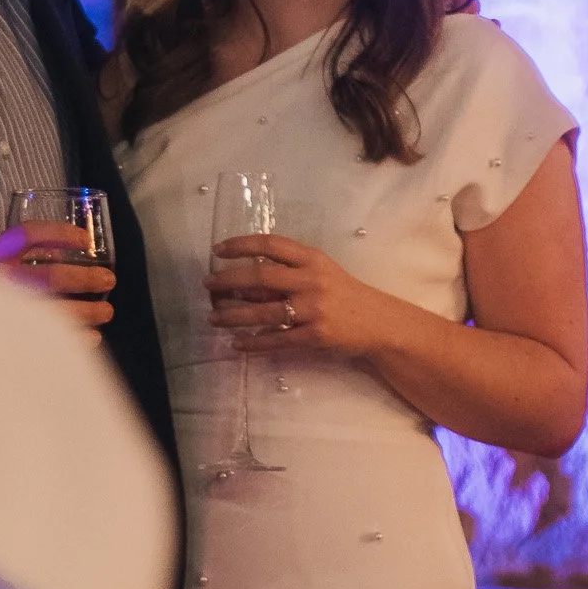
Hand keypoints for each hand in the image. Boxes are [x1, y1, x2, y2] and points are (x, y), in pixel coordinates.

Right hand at [0, 221, 114, 345]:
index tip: (85, 239)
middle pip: (52, 277)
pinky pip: (52, 341)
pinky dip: (77, 338)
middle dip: (86, 278)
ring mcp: (4, 314)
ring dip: (88, 311)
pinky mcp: (10, 340)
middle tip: (108, 280)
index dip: (59, 233)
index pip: (27, 236)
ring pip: (56, 312)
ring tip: (106, 311)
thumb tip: (65, 247)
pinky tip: (91, 337)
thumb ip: (15, 254)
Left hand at [207, 234, 398, 356]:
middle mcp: (312, 280)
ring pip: (265, 312)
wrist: (380, 323)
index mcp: (312, 259)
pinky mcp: (317, 336)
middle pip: (262, 276)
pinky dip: (254, 343)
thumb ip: (287, 272)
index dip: (241, 244)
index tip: (218, 249)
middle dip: (229, 280)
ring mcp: (315, 309)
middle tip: (207, 285)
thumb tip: (241, 281)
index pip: (271, 244)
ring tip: (213, 317)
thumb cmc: (343, 293)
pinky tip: (237, 344)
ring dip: (234, 316)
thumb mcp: (320, 272)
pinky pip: (278, 340)